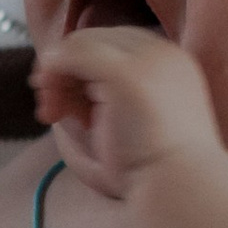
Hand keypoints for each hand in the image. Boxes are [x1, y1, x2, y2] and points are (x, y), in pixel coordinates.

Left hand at [32, 25, 224, 193]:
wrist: (179, 186)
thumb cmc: (159, 169)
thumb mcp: (139, 124)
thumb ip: (116, 102)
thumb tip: (75, 94)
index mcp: (172, 64)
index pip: (118, 47)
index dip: (86, 68)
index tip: (68, 104)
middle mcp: (162, 53)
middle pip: (98, 42)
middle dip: (66, 69)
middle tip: (49, 107)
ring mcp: (145, 60)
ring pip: (82, 45)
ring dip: (55, 75)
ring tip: (49, 112)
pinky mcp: (124, 73)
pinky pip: (74, 53)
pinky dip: (53, 71)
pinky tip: (48, 106)